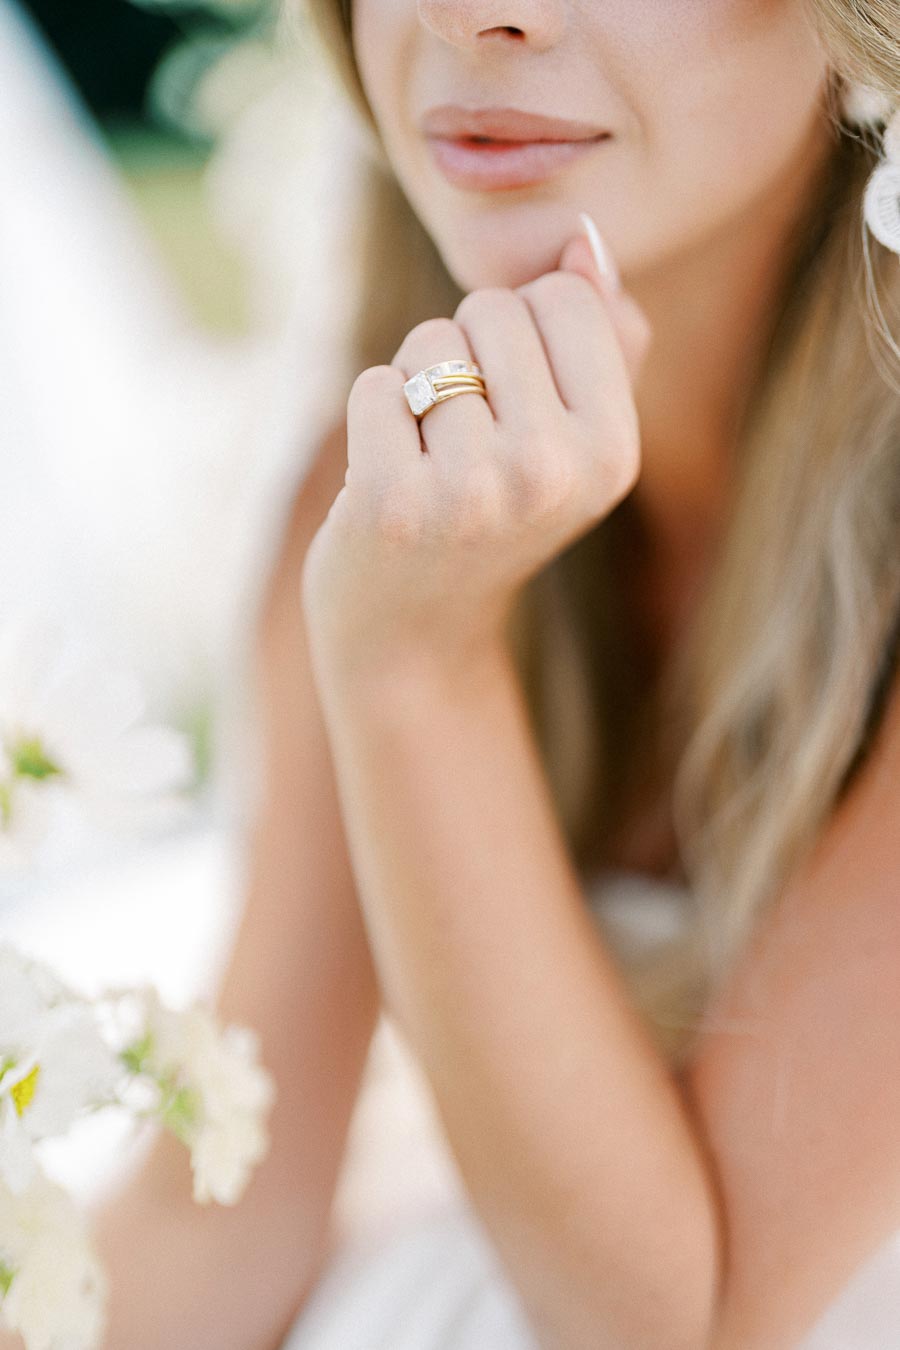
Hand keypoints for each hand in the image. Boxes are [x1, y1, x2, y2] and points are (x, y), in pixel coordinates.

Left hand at [300, 222, 652, 688]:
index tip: (517, 401)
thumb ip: (600, 336)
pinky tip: (386, 475)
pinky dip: (372, 414)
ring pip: (429, 342)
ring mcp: (473, 492)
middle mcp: (554, 473)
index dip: (525, 329)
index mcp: (614, 453)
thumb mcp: (571, 438)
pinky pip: (374, 384)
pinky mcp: (393, 503)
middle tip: (465, 437)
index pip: (568, 296)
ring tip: (428, 457)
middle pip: (495, 308)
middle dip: (467, 351)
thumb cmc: (493, 513)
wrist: (415, 630)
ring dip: (416, 384)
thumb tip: (584, 238)